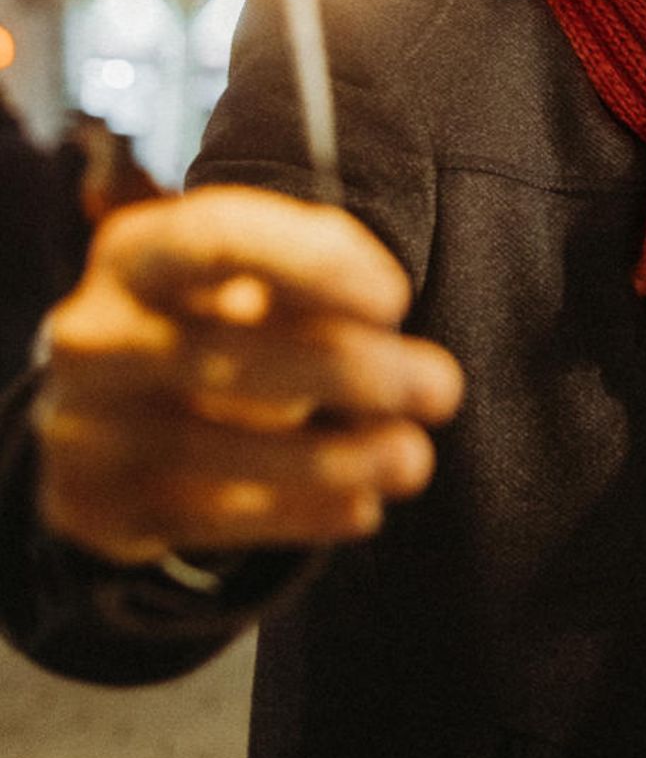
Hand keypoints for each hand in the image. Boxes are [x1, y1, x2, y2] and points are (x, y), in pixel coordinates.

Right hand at [32, 186, 463, 564]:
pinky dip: (300, 514)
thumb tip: (382, 309)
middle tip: (442, 388)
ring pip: (225, 450)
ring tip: (413, 458)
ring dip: (339, 458)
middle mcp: (99, 336)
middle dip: (353, 372)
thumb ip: (307, 267)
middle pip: (230, 354)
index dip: (312, 266)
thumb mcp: (242, 273)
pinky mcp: (105, 508)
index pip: (218, 240)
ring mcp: (91, 428)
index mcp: (135, 252)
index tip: (396, 300)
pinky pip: (216, 517)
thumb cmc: (208, 318)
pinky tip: (362, 508)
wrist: (102, 416)